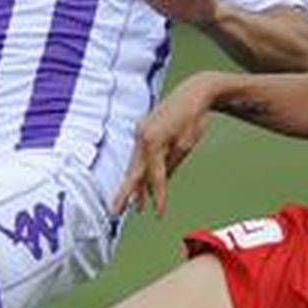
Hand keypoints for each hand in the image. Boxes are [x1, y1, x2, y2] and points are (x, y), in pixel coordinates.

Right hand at [113, 75, 216, 216]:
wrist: (192, 93)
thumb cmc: (193, 118)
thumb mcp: (186, 145)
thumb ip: (171, 164)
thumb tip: (158, 182)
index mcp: (153, 140)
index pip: (155, 176)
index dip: (158, 197)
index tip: (159, 214)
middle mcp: (142, 136)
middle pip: (134, 171)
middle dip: (126, 194)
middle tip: (115, 212)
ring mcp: (139, 132)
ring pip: (135, 164)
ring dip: (135, 185)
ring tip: (134, 206)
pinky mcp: (142, 131)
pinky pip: (139, 156)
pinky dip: (140, 170)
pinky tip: (141, 186)